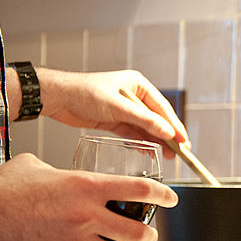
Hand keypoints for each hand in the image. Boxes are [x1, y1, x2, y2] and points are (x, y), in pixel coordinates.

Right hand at [0, 154, 178, 240]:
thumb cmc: (3, 188)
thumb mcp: (40, 167)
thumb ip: (63, 174)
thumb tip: (64, 175)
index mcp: (87, 186)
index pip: (140, 190)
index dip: (163, 195)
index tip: (172, 198)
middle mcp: (87, 215)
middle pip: (140, 231)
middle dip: (150, 233)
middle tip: (148, 232)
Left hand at [36, 68, 189, 158]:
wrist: (56, 98)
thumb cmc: (83, 92)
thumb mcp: (118, 107)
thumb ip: (144, 120)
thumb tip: (167, 132)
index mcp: (138, 84)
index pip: (162, 108)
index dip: (174, 125)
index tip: (183, 140)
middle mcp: (133, 96)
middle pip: (156, 118)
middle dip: (167, 135)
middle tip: (180, 151)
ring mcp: (124, 109)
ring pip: (145, 128)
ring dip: (156, 141)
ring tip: (167, 156)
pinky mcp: (114, 120)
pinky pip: (132, 133)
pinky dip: (141, 142)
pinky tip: (149, 151)